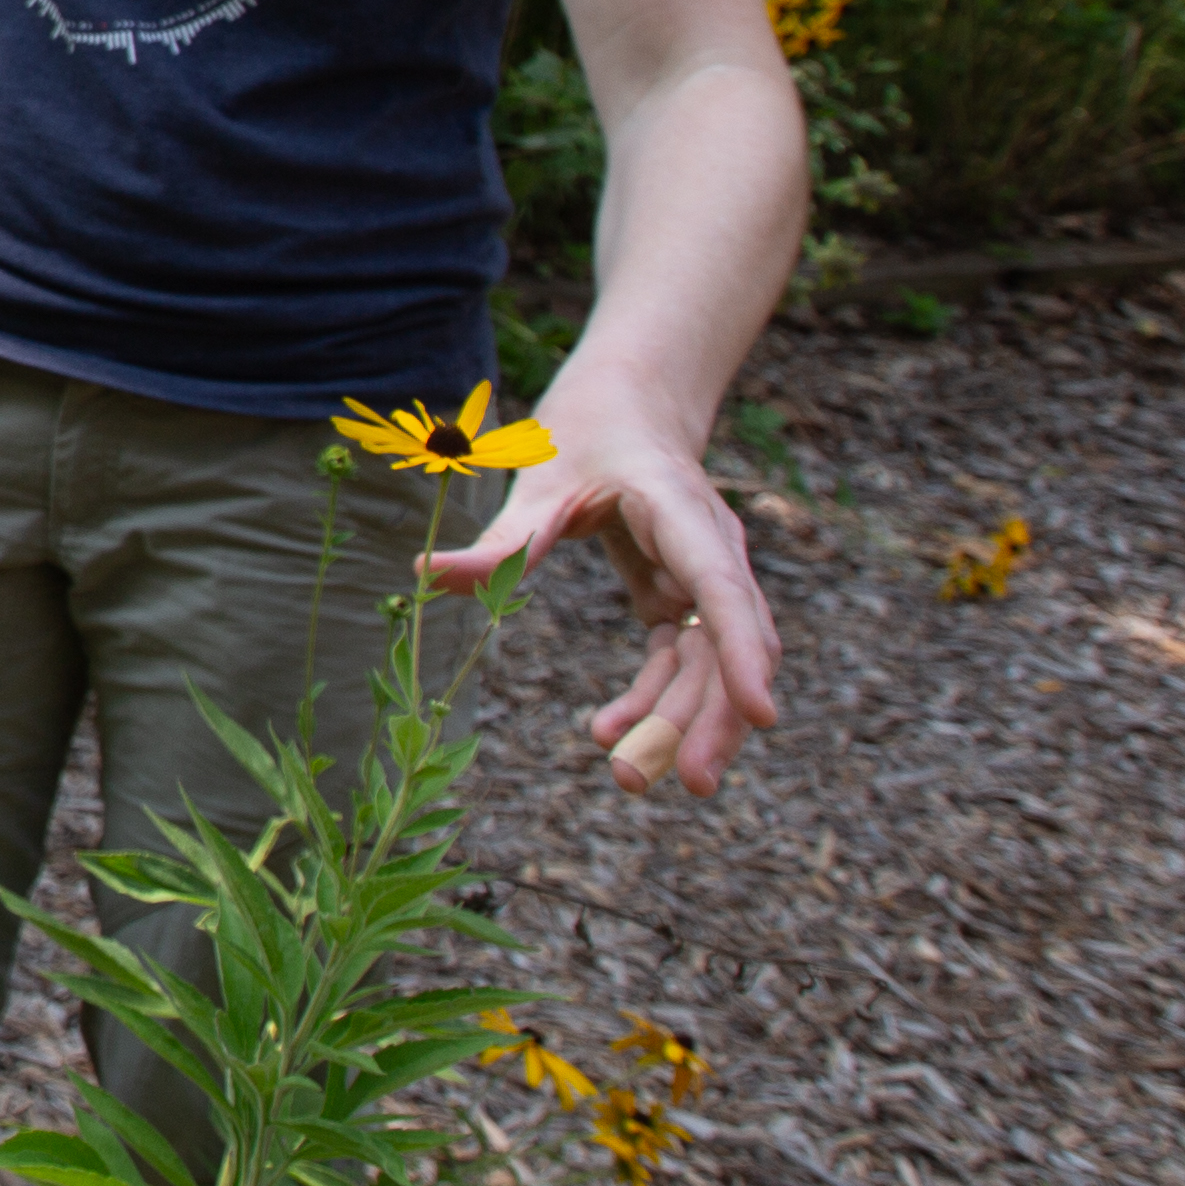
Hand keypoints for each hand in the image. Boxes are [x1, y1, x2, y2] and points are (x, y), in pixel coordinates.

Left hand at [416, 394, 783, 798]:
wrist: (626, 403)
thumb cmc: (585, 431)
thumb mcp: (538, 479)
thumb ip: (499, 540)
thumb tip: (424, 575)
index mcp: (681, 512)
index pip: (722, 590)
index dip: (742, 655)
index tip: (760, 718)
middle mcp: (710, 549)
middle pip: (725, 643)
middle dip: (705, 718)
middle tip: (666, 782)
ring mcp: (703, 577)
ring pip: (710, 662)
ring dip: (678, 721)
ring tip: (629, 776)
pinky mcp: (683, 595)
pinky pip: (682, 658)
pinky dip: (654, 699)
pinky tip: (610, 733)